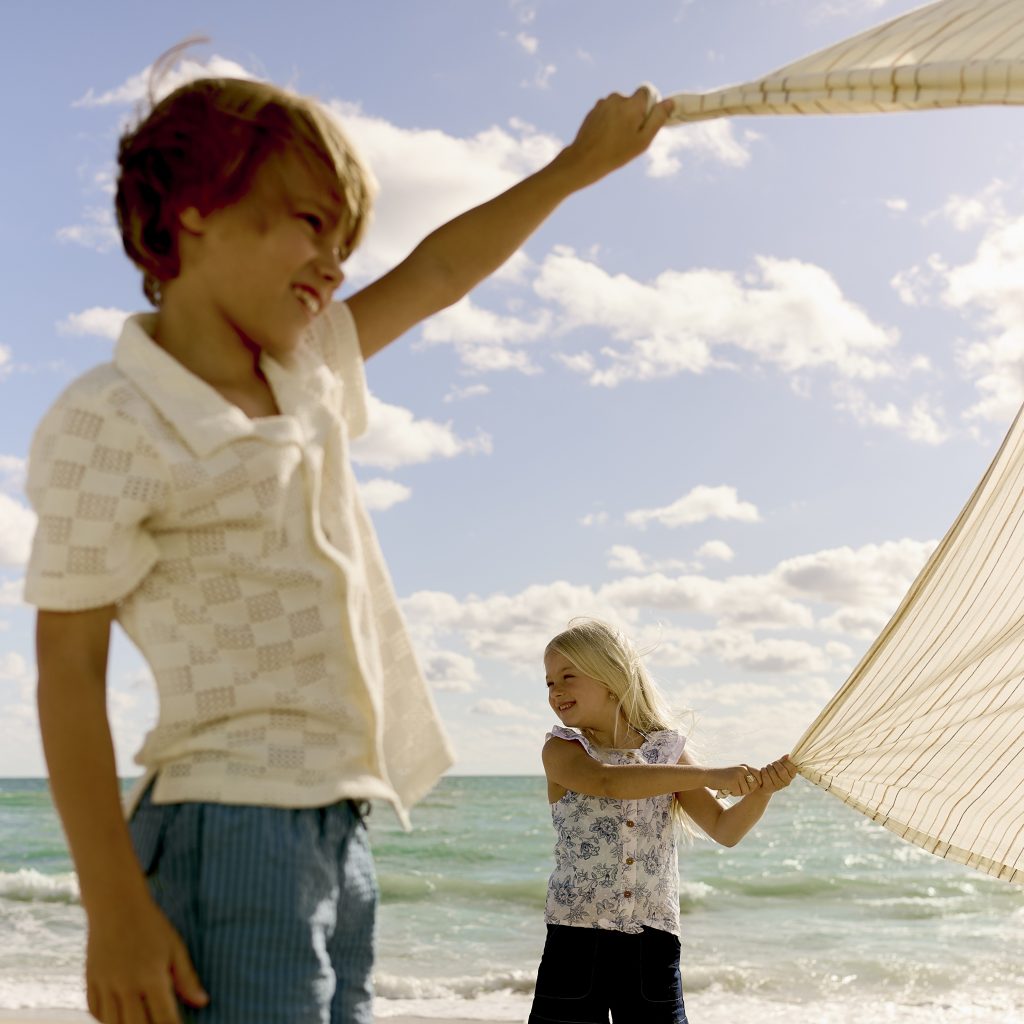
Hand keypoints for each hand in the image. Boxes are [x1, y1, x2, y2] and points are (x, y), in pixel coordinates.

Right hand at [85, 897, 207, 1023]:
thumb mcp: (175, 948)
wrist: (116, 905)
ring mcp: (106, 986)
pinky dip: (105, 1022)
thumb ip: (186, 978)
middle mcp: (127, 986)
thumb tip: (202, 1002)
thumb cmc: (151, 925)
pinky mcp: (90, 983)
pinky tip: (116, 1020)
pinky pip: (95, 1013)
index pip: (165, 1018)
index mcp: (152, 977)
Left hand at [557, 85, 673, 188]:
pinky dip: (610, 121)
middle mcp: (617, 97)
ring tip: (616, 139)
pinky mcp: (593, 110)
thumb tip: (669, 103)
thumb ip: (658, 119)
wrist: (584, 160)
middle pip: (633, 100)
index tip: (645, 121)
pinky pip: (608, 111)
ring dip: (622, 118)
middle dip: (635, 114)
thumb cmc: (616, 153)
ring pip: (620, 106)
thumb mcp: (643, 140)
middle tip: (629, 136)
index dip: (650, 105)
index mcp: (632, 103)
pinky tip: (606, 137)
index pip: (648, 90)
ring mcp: (603, 102)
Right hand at [707, 764, 761, 797]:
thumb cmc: (722, 777)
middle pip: (754, 786)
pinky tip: (726, 788)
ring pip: (746, 791)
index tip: (748, 787)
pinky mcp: (734, 781)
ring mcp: (739, 775)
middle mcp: (743, 769)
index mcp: (745, 766)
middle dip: (747, 790)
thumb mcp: (736, 774)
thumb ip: (746, 777)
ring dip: (738, 792)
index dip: (755, 784)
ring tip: (730, 787)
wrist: (707, 775)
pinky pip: (739, 793)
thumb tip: (760, 784)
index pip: (759, 776)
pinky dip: (733, 793)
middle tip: (736, 788)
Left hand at [759, 755, 797, 792]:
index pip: (793, 768)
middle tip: (772, 764)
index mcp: (791, 776)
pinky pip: (765, 776)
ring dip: (768, 767)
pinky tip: (763, 771)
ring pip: (772, 772)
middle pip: (782, 770)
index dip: (786, 763)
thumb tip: (787, 756)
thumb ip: (783, 761)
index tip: (780, 762)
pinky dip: (763, 771)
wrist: (763, 785)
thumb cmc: (773, 773)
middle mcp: (786, 782)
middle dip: (775, 764)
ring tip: (767, 768)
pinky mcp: (769, 787)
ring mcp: (778, 786)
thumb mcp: (779, 766)